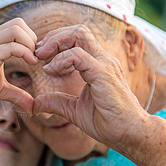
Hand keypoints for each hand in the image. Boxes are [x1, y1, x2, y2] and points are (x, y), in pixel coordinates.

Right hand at [0, 18, 37, 113]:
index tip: (35, 57)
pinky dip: (25, 53)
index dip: (31, 38)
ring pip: (16, 29)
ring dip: (29, 43)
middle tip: (34, 56)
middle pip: (18, 22)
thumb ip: (17, 94)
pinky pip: (11, 46)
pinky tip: (29, 64)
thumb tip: (32, 106)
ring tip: (32, 60)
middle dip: (32, 38)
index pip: (18, 26)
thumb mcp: (1, 89)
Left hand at [33, 24, 149, 151]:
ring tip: (42, 57)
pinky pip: (78, 56)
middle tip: (39, 52)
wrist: (130, 134)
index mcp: (98, 64)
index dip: (57, 42)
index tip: (41, 57)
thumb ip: (56, 102)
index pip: (78, 38)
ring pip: (79, 35)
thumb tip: (35, 103)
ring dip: (56, 42)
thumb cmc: (107, 122)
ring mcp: (104, 64)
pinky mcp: (103, 74)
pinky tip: (51, 71)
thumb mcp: (74, 110)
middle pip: (78, 30)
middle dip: (55, 36)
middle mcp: (103, 60)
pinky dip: (60, 60)